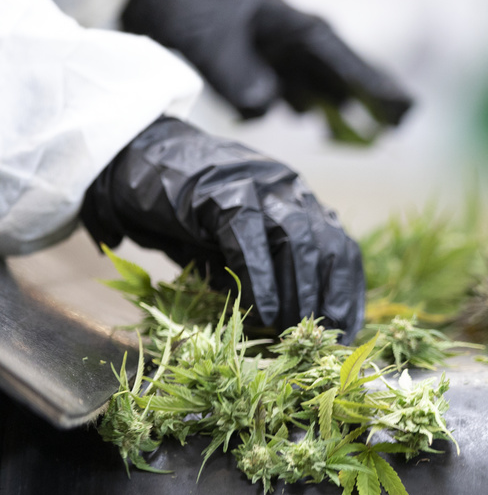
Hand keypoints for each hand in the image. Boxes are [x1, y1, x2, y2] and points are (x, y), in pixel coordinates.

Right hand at [81, 117, 365, 341]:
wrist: (132, 158)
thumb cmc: (187, 210)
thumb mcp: (239, 241)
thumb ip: (268, 268)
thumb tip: (289, 322)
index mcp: (299, 200)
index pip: (341, 248)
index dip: (347, 293)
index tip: (346, 331)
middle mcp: (286, 189)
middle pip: (328, 246)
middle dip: (327, 298)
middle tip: (316, 337)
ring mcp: (256, 185)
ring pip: (297, 242)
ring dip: (297, 292)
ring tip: (289, 329)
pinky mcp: (219, 191)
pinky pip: (250, 240)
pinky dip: (261, 280)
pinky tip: (263, 311)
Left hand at [120, 0, 411, 125]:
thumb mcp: (206, 38)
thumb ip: (237, 75)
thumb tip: (266, 107)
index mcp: (296, 30)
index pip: (349, 66)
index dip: (378, 90)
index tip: (404, 112)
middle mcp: (296, 42)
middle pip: (348, 76)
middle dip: (374, 100)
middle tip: (400, 124)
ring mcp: (280, 51)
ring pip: (324, 85)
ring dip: (341, 108)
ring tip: (364, 134)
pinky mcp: (260, 60)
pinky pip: (295, 88)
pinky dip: (306, 103)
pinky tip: (305, 113)